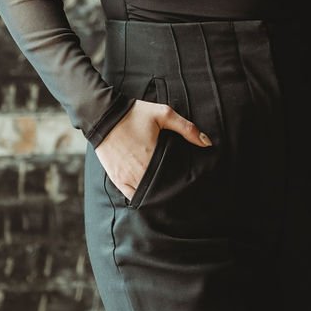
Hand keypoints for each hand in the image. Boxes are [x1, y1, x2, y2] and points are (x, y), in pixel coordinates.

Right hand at [95, 97, 210, 201]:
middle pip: (161, 188)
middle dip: (171, 188)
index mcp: (153, 157)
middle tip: (180, 187)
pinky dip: (141, 196)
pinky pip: (132, 195)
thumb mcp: (163, 114)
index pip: (173, 177)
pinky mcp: (117, 178)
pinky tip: (149, 192)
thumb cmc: (134, 114)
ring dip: (156, 193)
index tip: (189, 181)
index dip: (182, 181)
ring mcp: (127, 177)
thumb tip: (207, 143)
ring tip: (166, 190)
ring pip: (147, 194)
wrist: (103, 115)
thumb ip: (186, 128)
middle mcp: (140, 171)